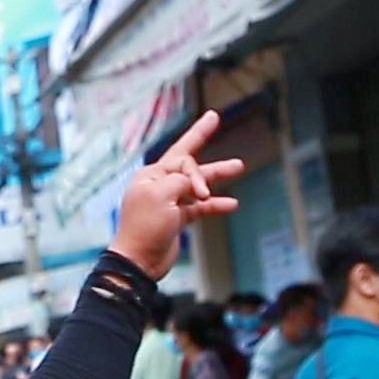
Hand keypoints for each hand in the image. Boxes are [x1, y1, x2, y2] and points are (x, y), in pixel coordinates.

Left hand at [108, 110, 242, 278]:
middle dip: (201, 138)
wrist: (139, 260)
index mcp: (151, 175)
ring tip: (239, 165)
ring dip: (218, 176)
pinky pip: (201, 207)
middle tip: (213, 118)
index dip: (197, 172)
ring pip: (198, 184)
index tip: (201, 192)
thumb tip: (195, 184)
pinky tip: (232, 203)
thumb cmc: (144, 226)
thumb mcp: (161, 196)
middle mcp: (160, 184)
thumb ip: (181, 182)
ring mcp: (170, 201)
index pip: (181, 158)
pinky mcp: (178, 219)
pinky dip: (216, 205)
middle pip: (188, 160)